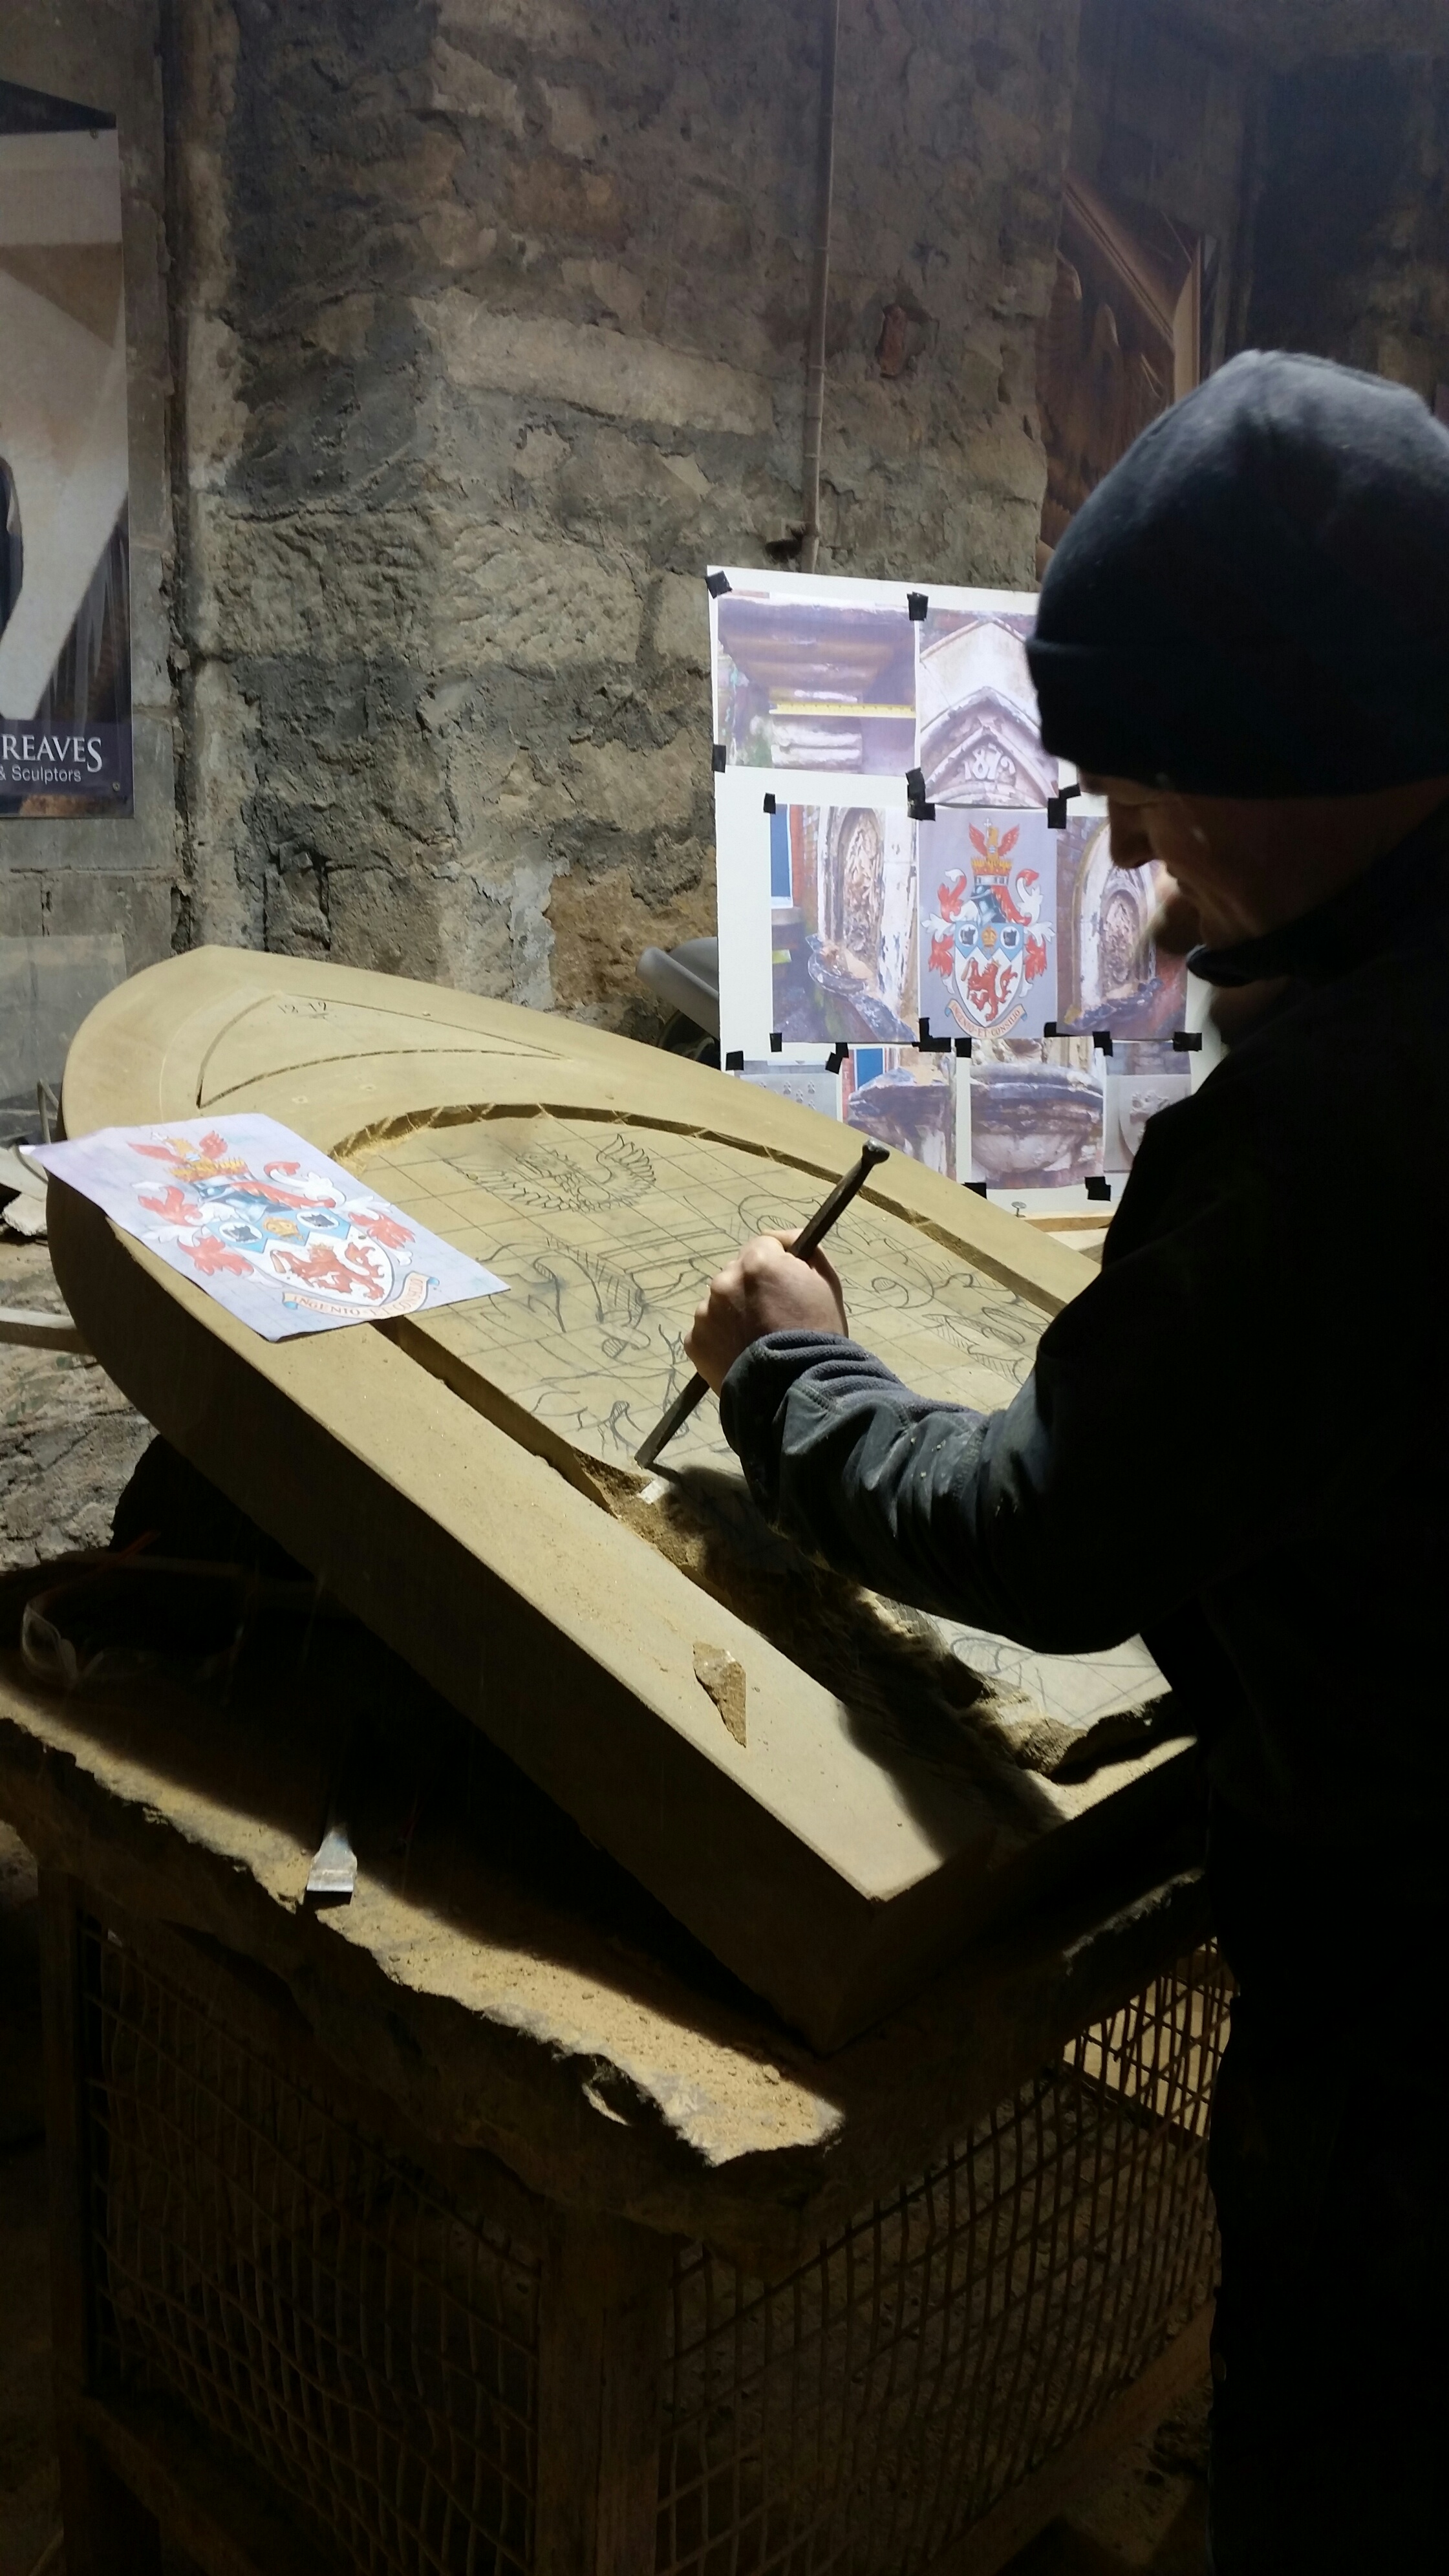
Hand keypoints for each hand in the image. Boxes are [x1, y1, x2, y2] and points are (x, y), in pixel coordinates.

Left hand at [684, 1230, 847, 1393]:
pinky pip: (709, 1329)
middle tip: (774, 1312)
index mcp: (758, 1263)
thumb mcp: (827, 1285)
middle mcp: (724, 1281)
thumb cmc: (819, 1337)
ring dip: (736, 1311)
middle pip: (739, 1272)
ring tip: (758, 1337)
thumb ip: (808, 1254)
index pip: (764, 1245)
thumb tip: (791, 1242)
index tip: (788, 1274)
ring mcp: (705, 1312)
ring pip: (721, 1302)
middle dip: (754, 1285)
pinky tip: (743, 1352)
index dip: (779, 1258)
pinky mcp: (694, 1341)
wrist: (794, 1391)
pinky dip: (722, 1337)